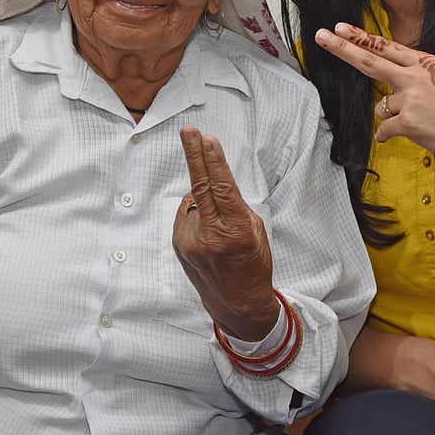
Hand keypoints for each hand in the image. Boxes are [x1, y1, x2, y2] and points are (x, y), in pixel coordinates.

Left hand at [172, 126, 279, 340]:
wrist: (236, 303)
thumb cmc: (253, 264)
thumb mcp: (254, 230)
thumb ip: (233, 205)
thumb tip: (210, 182)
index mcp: (235, 231)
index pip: (222, 188)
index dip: (214, 162)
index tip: (208, 140)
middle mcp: (210, 235)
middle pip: (200, 186)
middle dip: (194, 155)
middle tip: (189, 131)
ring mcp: (190, 241)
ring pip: (195, 201)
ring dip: (205, 199)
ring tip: (219, 224)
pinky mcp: (179, 244)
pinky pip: (188, 214)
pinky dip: (197, 212)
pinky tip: (207, 229)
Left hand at [314, 23, 434, 162]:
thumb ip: (412, 77)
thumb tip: (384, 92)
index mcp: (423, 63)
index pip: (385, 47)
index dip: (360, 38)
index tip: (339, 28)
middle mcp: (414, 76)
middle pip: (370, 60)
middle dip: (342, 48)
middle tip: (321, 35)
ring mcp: (410, 98)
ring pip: (382, 107)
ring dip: (394, 117)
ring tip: (421, 121)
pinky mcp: (407, 122)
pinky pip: (384, 129)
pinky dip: (390, 135)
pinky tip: (412, 135)